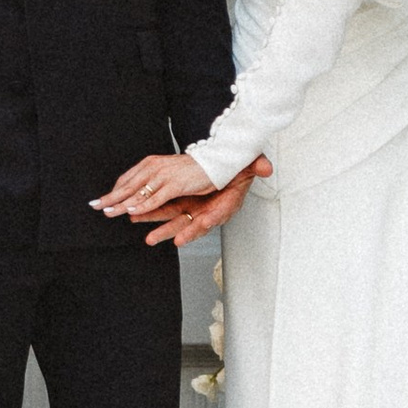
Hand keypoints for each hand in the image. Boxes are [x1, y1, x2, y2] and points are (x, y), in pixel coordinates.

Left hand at [92, 150, 212, 223]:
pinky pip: (155, 198)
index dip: (114, 190)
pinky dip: (142, 206)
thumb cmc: (194, 169)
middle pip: (128, 186)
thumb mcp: (169, 172)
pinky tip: (131, 212)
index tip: (101, 200)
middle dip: (111, 197)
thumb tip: (138, 190)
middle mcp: (155, 169)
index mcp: (153, 165)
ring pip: (138, 193)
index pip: (128, 179)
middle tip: (96, 206)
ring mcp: (164, 177)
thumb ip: (154, 180)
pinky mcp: (175, 185)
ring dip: (121, 203)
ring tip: (108, 212)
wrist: (216, 161)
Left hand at [137, 158, 267, 250]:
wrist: (226, 171)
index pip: (217, 215)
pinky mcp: (183, 205)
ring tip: (148, 237)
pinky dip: (154, 214)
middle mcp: (208, 211)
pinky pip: (166, 212)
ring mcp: (194, 210)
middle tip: (169, 240)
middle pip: (193, 225)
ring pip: (175, 221)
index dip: (206, 223)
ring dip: (161, 229)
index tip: (199, 228)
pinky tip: (139, 215)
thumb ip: (258, 166)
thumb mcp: (250, 166)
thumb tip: (268, 168)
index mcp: (226, 204)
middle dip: (180, 234)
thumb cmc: (237, 172)